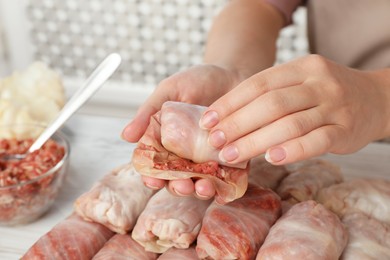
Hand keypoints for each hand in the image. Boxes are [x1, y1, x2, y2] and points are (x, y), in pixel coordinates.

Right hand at [122, 64, 243, 197]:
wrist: (230, 73)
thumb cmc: (197, 80)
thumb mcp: (169, 91)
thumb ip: (147, 114)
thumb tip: (125, 136)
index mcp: (167, 143)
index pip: (156, 166)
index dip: (152, 176)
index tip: (153, 180)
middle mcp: (186, 155)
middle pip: (178, 180)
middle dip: (179, 187)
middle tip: (183, 185)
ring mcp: (209, 159)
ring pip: (201, 183)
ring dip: (201, 191)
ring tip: (204, 187)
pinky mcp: (232, 159)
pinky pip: (228, 180)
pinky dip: (225, 189)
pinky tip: (224, 190)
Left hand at [200, 55, 389, 165]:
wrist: (377, 99)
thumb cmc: (326, 94)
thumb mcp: (301, 82)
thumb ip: (271, 95)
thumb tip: (227, 119)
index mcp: (301, 67)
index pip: (258, 83)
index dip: (230, 103)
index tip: (208, 120)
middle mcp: (318, 83)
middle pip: (270, 104)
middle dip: (237, 124)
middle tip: (214, 141)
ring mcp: (334, 105)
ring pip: (289, 124)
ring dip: (256, 141)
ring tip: (231, 155)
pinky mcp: (346, 130)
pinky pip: (316, 141)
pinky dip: (292, 150)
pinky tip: (271, 158)